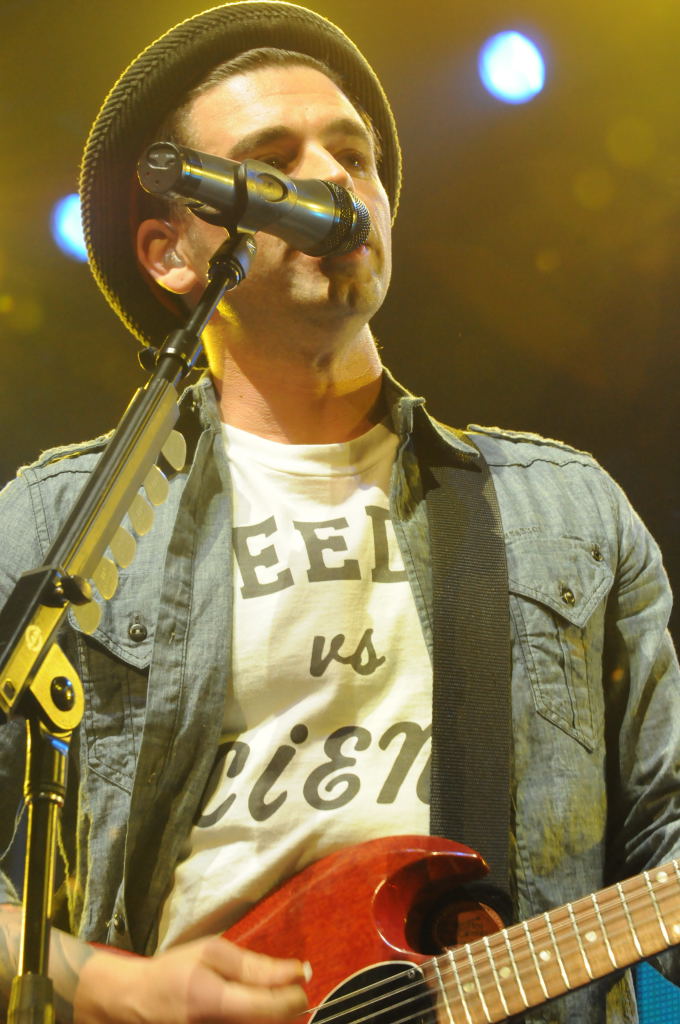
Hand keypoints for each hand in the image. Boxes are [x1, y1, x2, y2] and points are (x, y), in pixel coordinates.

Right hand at [74, 934, 308, 1023]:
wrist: (137, 1002)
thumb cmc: (176, 970)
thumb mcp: (212, 953)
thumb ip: (255, 965)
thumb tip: (299, 971)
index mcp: (216, 1003)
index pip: (272, 1009)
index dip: (294, 994)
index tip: (300, 977)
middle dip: (285, 1006)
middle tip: (283, 986)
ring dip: (270, 1015)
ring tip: (261, 996)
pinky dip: (255, 1019)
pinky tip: (249, 1007)